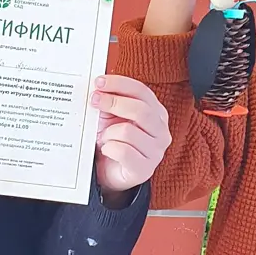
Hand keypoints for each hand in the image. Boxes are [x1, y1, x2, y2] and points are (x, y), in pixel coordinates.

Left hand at [90, 74, 170, 200]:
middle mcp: (161, 131)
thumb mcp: (111, 116)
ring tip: (103, 137)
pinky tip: (106, 150)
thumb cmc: (113, 140)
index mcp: (156, 113)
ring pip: (128, 131)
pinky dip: (109, 148)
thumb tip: (97, 86)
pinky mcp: (144, 169)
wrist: (109, 172)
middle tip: (94, 100)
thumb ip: (109, 100)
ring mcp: (155, 152)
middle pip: (141, 110)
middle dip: (114, 102)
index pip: (142, 92)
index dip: (120, 84)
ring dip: (109, 132)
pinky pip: (123, 151)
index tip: (99, 82)